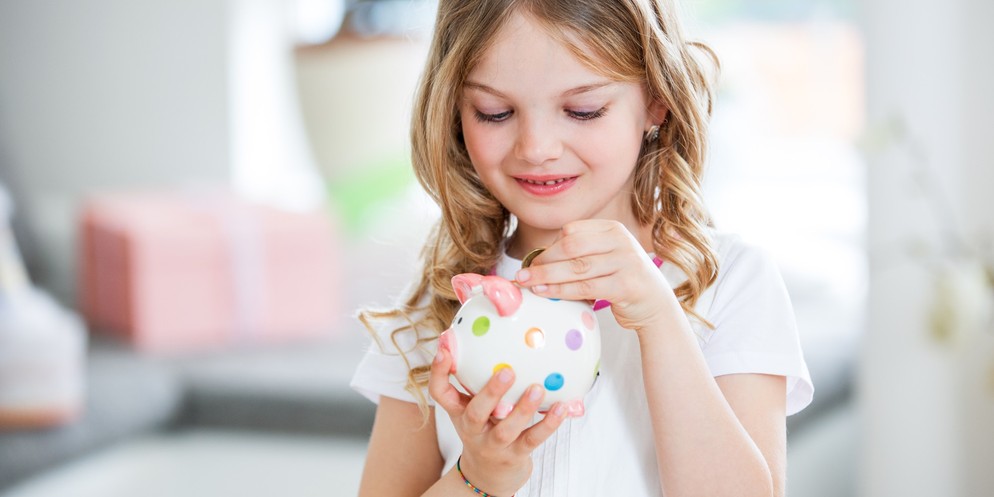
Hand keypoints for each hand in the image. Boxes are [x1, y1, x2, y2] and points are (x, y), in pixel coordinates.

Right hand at [429, 344, 566, 495]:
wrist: (488, 475)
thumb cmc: (483, 427)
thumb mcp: (472, 405)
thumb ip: (477, 377)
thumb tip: (491, 334)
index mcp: (458, 412)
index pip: (440, 393)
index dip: (438, 372)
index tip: (444, 349)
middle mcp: (472, 430)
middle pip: (475, 413)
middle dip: (490, 392)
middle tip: (507, 371)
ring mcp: (494, 445)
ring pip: (506, 429)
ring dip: (523, 409)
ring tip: (537, 388)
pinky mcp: (515, 455)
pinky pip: (533, 439)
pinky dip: (549, 424)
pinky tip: (561, 407)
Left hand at [514, 219, 678, 332]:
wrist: (655, 305)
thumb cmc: (622, 281)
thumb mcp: (606, 258)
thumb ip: (581, 253)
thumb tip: (537, 260)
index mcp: (613, 229)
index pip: (572, 231)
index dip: (549, 247)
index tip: (532, 261)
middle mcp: (621, 241)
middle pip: (571, 247)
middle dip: (543, 261)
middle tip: (522, 273)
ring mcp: (626, 262)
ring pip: (576, 268)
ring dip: (547, 276)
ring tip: (528, 283)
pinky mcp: (625, 285)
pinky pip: (585, 287)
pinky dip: (561, 290)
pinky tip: (546, 293)